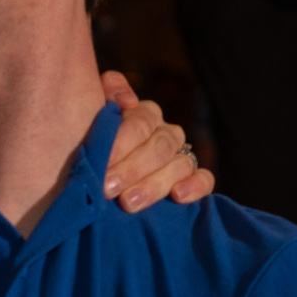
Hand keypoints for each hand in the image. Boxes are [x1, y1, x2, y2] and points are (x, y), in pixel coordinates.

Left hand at [97, 71, 214, 209]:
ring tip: (128, 202)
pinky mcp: (193, 179)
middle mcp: (166, 133)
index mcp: (144, 114)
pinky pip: (205, 179)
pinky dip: (195, 186)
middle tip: (107, 188)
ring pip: (180, 165)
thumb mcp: (91, 113)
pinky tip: (178, 196)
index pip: (140, 124)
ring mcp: (181, 156)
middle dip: (131, 169)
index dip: (120, 144)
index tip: (101, 164)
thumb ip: (109, 94)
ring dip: (154, 185)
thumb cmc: (91, 143)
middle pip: (159, 147)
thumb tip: (128, 101)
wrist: (97, 179)